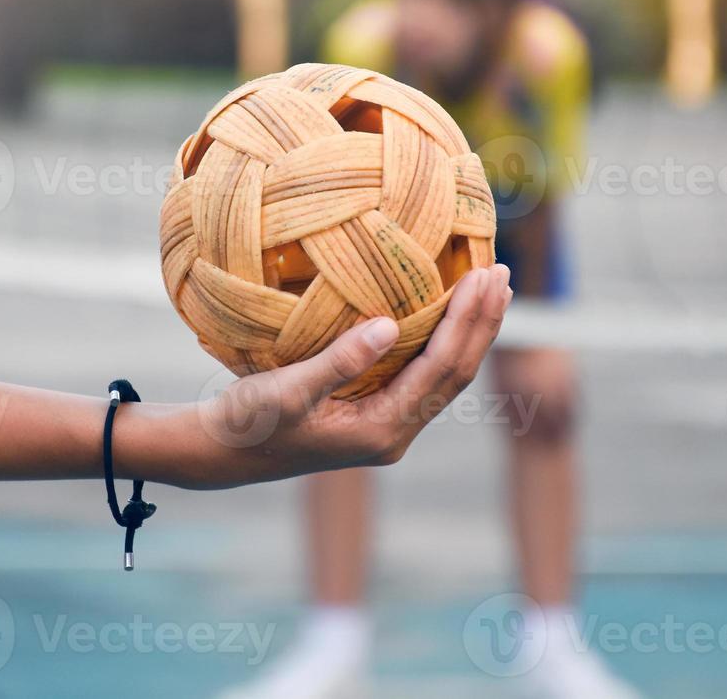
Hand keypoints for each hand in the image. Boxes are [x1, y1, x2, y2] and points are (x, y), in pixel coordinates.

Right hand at [162, 264, 511, 488]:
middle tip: (503, 273)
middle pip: (456, 374)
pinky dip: (442, 341)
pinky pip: (424, 375)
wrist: (224, 454)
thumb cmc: (250, 421)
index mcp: (381, 430)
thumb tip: (389, 324)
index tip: (483, 277)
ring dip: (469, 332)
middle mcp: (395, 434)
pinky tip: (446, 314)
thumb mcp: (288, 390)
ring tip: (490, 288)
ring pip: (444, 376)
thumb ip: (339, 361)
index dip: (467, 322)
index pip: (442, 370)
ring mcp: (388, 427)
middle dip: (482, 323)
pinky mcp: (376, 415)